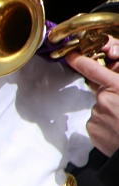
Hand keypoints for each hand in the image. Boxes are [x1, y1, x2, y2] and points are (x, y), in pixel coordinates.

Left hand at [69, 39, 118, 156]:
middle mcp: (104, 100)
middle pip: (101, 92)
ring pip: (99, 108)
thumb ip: (118, 84)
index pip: (95, 70)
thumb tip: (112, 84)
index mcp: (118, 87)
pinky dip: (103, 125)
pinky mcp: (91, 128)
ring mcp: (96, 115)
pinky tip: (114, 130)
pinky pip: (95, 122)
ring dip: (108, 113)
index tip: (71, 55)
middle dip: (111, 98)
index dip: (81, 61)